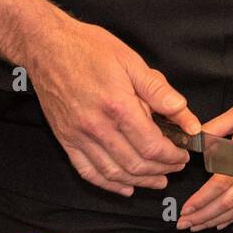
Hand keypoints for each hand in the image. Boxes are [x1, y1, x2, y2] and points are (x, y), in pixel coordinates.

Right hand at [25, 19, 200, 195]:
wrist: (46, 46)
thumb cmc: (88, 48)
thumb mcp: (130, 61)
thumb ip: (159, 91)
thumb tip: (186, 118)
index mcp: (117, 105)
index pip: (152, 146)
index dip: (172, 156)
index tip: (182, 154)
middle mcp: (97, 126)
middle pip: (136, 164)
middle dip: (162, 170)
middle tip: (175, 166)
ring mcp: (78, 136)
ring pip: (114, 173)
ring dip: (140, 181)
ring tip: (157, 180)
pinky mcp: (65, 139)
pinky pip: (88, 171)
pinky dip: (108, 184)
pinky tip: (124, 186)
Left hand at [175, 98, 232, 232]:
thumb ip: (214, 127)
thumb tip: (194, 138)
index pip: (220, 183)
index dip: (202, 199)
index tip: (186, 209)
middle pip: (227, 202)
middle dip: (204, 216)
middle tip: (184, 224)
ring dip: (216, 220)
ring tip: (197, 226)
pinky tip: (220, 222)